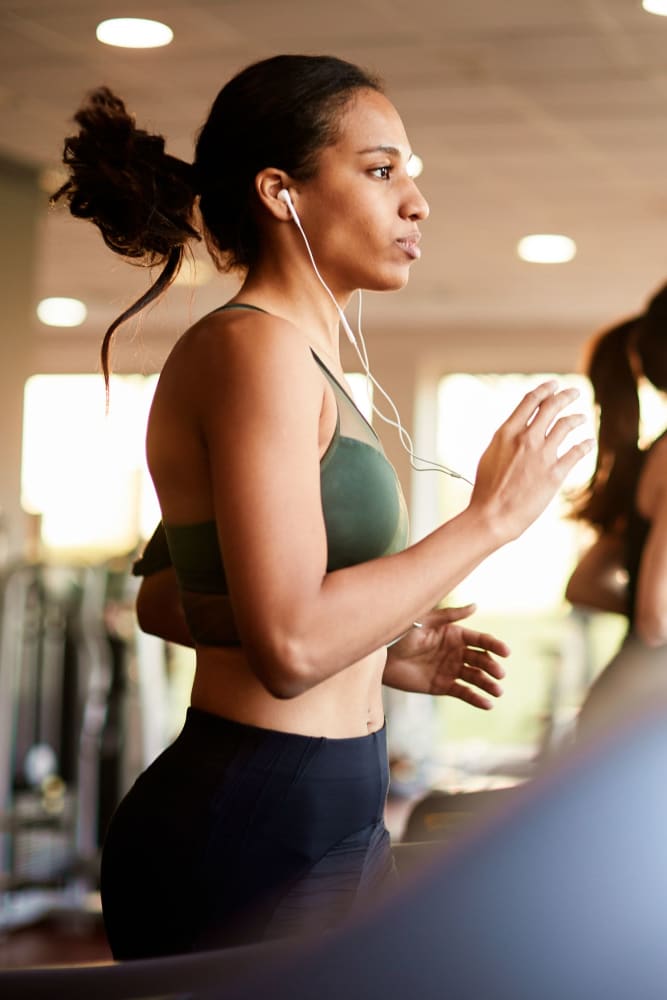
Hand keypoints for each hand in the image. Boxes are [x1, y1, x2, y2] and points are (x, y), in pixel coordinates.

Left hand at [384, 604, 509, 709]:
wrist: (381, 656)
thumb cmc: (401, 633)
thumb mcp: (426, 620)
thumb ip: (450, 615)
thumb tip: (476, 605)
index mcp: (455, 634)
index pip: (480, 640)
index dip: (494, 645)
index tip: (506, 652)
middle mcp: (456, 652)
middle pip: (481, 660)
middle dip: (492, 666)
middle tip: (500, 673)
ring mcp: (450, 670)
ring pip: (475, 677)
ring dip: (488, 684)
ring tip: (498, 692)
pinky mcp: (442, 686)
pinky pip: (463, 692)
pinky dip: (476, 699)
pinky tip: (487, 704)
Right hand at [472, 381, 593, 542]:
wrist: (492, 516)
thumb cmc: (486, 490)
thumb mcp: (490, 456)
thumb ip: (506, 440)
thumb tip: (516, 432)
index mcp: (507, 432)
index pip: (530, 401)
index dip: (545, 390)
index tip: (553, 385)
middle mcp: (526, 438)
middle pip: (552, 407)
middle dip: (565, 396)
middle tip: (573, 393)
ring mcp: (542, 454)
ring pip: (566, 425)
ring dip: (577, 418)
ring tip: (582, 418)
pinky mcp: (555, 473)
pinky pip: (576, 452)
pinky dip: (585, 444)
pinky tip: (588, 442)